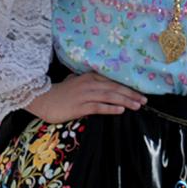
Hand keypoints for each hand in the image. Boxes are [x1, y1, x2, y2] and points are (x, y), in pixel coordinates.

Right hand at [25, 72, 145, 122]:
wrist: (42, 99)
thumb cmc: (58, 93)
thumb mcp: (73, 82)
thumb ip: (85, 81)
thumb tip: (95, 82)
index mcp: (89, 77)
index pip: (112, 81)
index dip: (127, 87)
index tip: (139, 92)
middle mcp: (89, 84)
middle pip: (114, 88)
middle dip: (131, 94)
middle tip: (144, 100)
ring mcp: (84, 95)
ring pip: (109, 96)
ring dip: (125, 101)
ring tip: (138, 106)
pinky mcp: (79, 106)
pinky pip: (98, 106)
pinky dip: (110, 108)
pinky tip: (121, 110)